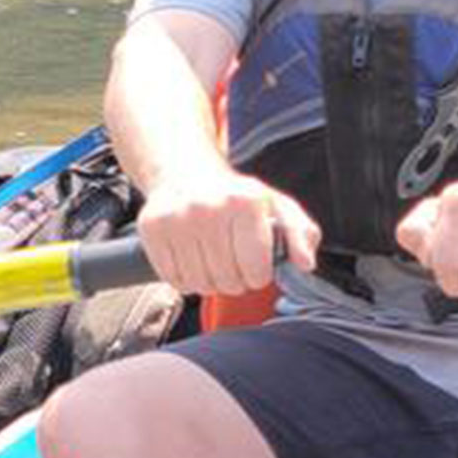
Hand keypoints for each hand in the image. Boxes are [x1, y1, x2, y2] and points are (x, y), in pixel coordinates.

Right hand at [137, 169, 318, 295]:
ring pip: (200, 284)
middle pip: (228, 281)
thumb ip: (300, 234)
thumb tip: (305, 263)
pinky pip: (174, 279)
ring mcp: (177, 217)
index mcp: (245, 201)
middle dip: (235, 279)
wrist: (187, 173)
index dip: (258, 274)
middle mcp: (209, 207)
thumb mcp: (277, 207)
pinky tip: (191, 257)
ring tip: (212, 258)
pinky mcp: (152, 227)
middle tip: (232, 259)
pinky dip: (185, 278)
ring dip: (210, 281)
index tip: (254, 261)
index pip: (257, 271)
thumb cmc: (236, 197)